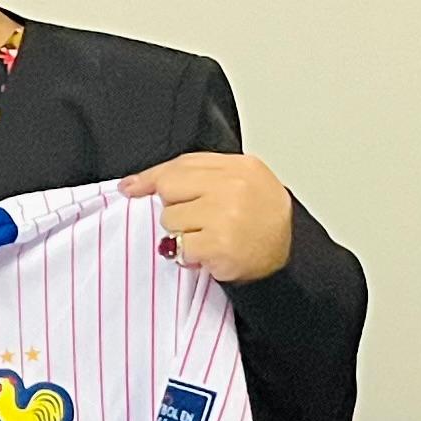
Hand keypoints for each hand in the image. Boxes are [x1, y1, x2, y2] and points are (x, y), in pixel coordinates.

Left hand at [122, 153, 294, 284]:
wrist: (289, 257)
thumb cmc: (262, 222)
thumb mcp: (241, 184)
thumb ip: (197, 176)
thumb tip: (136, 184)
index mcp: (240, 166)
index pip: (182, 164)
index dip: (152, 178)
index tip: (131, 187)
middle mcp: (234, 186)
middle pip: (170, 189)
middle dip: (176, 208)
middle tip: (200, 220)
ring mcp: (226, 214)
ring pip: (170, 220)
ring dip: (183, 234)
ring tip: (210, 237)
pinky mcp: (219, 244)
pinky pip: (180, 247)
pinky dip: (190, 254)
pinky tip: (211, 252)